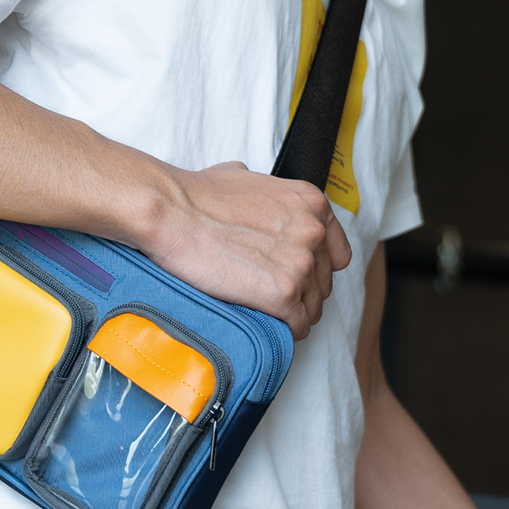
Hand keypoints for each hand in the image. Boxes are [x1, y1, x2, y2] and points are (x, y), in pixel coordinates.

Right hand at [143, 161, 351, 339]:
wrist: (172, 212)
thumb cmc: (196, 196)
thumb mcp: (243, 177)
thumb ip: (264, 192)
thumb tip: (253, 197)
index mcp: (310, 203)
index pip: (336, 251)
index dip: (316, 268)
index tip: (300, 278)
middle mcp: (313, 232)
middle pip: (324, 282)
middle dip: (303, 292)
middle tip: (275, 298)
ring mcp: (300, 264)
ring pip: (313, 307)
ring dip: (294, 314)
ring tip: (270, 316)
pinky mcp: (282, 294)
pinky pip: (297, 325)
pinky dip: (285, 331)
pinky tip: (270, 328)